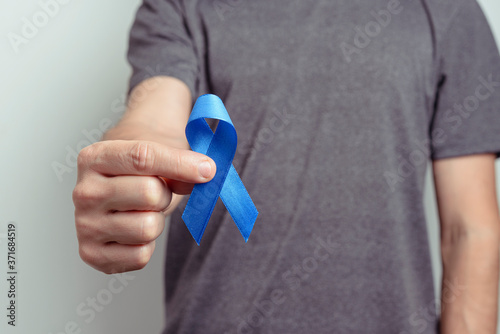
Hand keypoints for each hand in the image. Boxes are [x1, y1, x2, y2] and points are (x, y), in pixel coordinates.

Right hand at [72, 140, 214, 273]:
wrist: (115, 188)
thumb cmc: (139, 170)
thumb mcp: (158, 155)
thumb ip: (181, 163)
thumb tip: (204, 174)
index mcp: (95, 158)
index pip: (143, 157)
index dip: (181, 163)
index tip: (208, 169)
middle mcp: (84, 191)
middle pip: (150, 194)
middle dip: (165, 194)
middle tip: (156, 192)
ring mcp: (85, 225)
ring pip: (148, 227)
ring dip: (157, 220)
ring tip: (144, 211)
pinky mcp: (92, 254)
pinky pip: (140, 256)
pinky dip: (147, 245)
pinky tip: (135, 230)